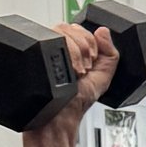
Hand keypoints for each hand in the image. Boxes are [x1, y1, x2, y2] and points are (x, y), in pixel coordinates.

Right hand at [21, 19, 116, 146]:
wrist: (57, 120)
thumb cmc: (75, 104)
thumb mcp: (102, 78)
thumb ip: (110, 54)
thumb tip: (103, 31)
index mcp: (71, 50)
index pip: (79, 28)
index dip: (90, 42)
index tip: (92, 61)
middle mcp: (56, 48)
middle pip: (69, 27)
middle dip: (83, 48)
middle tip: (84, 70)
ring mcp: (44, 50)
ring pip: (59, 30)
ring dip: (75, 52)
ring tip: (76, 73)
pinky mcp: (35, 53)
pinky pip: (49, 40)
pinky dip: (64, 53)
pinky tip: (67, 70)